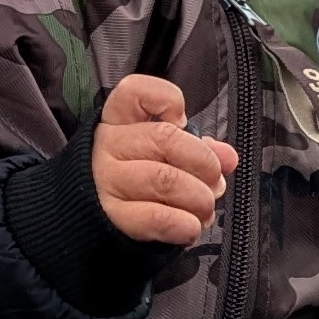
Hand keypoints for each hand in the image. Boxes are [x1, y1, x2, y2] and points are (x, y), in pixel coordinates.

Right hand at [92, 75, 236, 245]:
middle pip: (165, 138)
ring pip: (164, 180)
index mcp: (119, 119)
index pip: (135, 91)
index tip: (182, 120)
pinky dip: (183, 224)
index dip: (167, 100)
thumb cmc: (137, 177)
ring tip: (205, 208)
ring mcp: (106, 180)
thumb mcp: (164, 154)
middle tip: (215, 182)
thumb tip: (228, 157)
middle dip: (204, 162)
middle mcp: (109, 144)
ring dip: (198, 197)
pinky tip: (191, 227)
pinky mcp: (111, 216)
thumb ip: (198, 148)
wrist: (90, 220)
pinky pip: (155, 217)